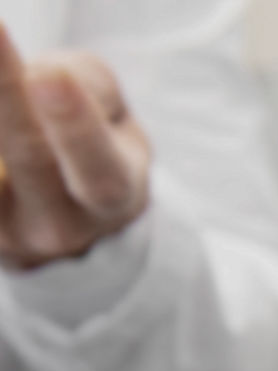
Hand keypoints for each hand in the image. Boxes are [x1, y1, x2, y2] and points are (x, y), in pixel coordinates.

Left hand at [0, 24, 149, 269]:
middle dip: (7, 97)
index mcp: (112, 198)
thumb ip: (86, 85)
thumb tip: (36, 78)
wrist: (65, 219)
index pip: (97, 169)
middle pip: (27, 158)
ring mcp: (8, 233)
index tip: (49, 75)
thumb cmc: (92, 148)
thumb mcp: (113, 116)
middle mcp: (61, 226)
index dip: (74, 124)